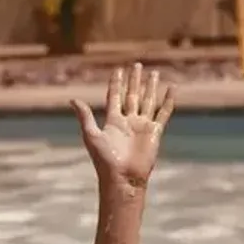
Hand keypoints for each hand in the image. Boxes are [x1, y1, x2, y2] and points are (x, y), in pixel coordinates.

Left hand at [72, 63, 173, 191]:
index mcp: (113, 121)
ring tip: (154, 73)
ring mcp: (142, 126)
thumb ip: (85, 117)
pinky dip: (168, 101)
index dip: (116, 83)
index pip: (115, 97)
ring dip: (150, 87)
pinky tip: (172, 89)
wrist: (123, 178)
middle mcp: (128, 122)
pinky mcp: (154, 132)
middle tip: (137, 65)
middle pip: (132, 95)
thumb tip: (72, 100)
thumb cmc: (105, 161)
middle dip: (134, 81)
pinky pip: (163, 113)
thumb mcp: (92, 136)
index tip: (119, 70)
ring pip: (148, 101)